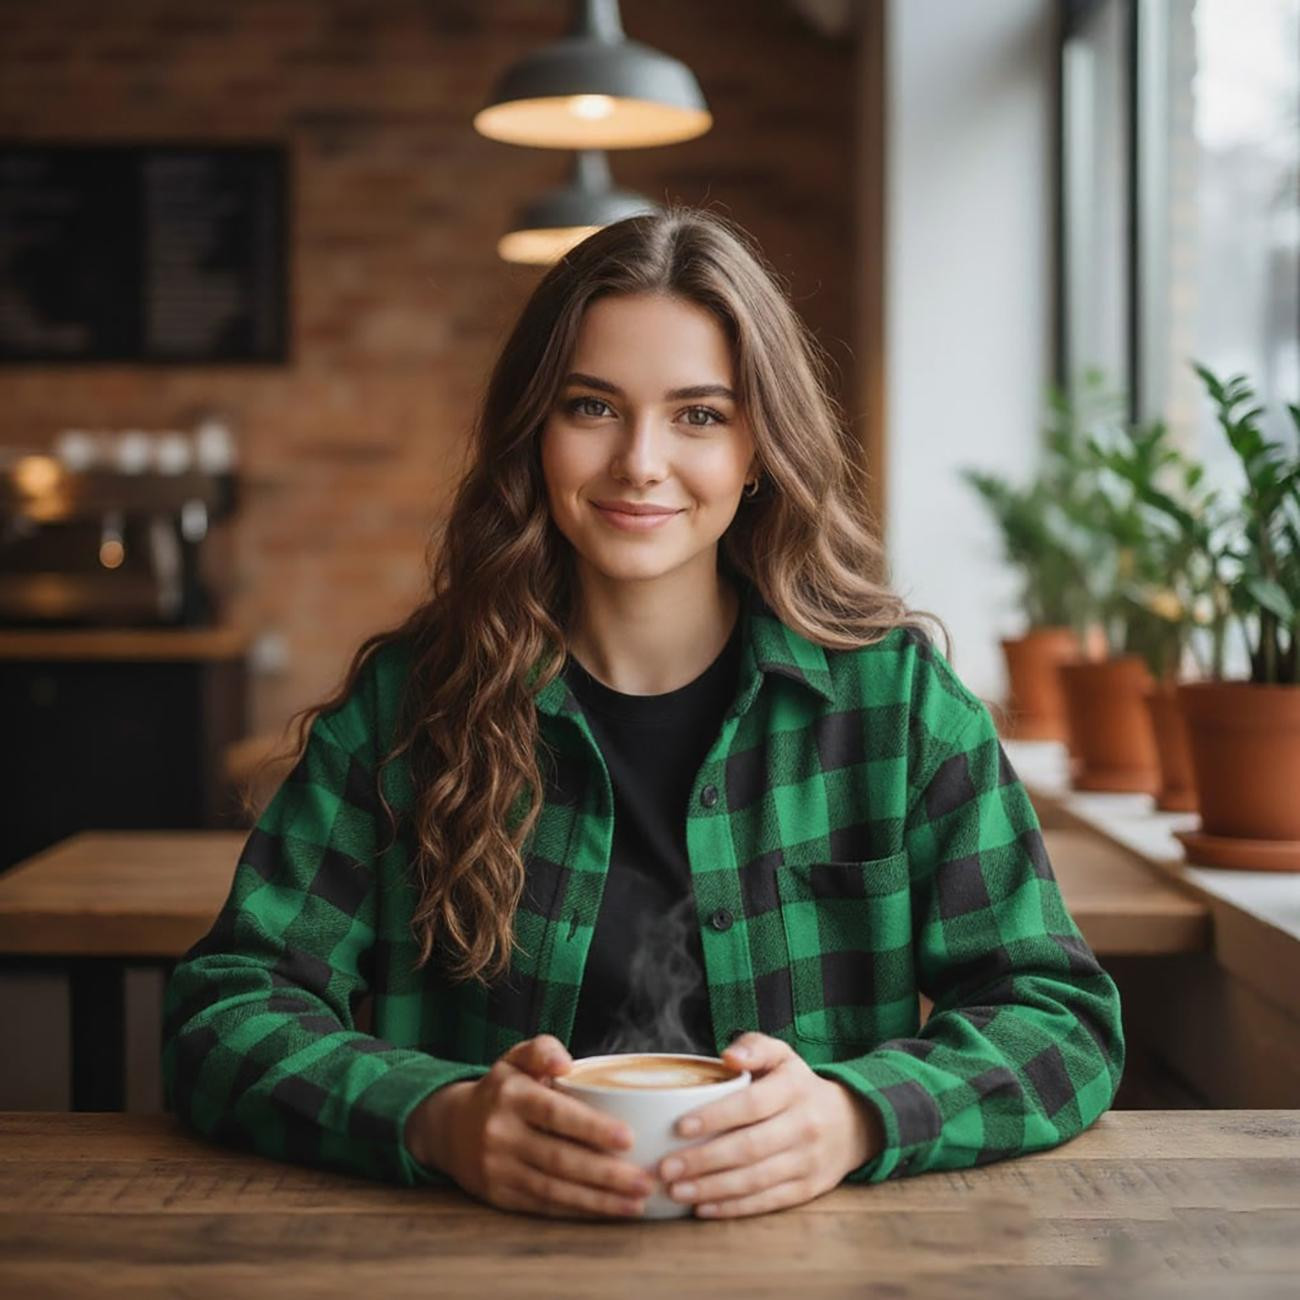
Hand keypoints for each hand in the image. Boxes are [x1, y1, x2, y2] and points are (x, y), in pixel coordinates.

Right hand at [406, 1035, 655, 1219]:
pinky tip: (608, 1211)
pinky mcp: (500, 1197)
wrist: (450, 1128)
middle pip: (559, 1159)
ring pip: (554, 1190)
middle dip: (606, 1174)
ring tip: (637, 1203)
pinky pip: (544, 1207)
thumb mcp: (515, 1059)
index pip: (555, 1113)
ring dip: (599, 1200)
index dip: (592, 1128)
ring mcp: (498, 1169)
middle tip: (645, 1181)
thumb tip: (565, 1062)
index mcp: (511, 1095)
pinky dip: (578, 1212)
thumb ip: (542, 1050)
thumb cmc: (501, 1089)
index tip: (628, 1138)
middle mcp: (501, 1134)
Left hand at [655, 1033, 883, 1218]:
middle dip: (704, 1160)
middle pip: (750, 1148)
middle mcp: (805, 1125)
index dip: (716, 1117)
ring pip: (756, 1180)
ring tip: (676, 1190)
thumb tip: (728, 1056)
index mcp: (794, 1088)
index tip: (680, 1127)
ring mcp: (808, 1161)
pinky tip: (703, 1207)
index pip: (752, 1104)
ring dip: (712, 1189)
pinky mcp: (808, 1189)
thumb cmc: (797, 1086)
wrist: (850, 1123)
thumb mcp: (782, 1056)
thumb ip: (754, 1047)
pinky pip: (767, 1201)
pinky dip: (733, 1208)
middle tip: (666, 1168)